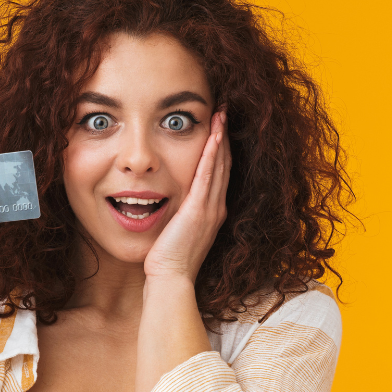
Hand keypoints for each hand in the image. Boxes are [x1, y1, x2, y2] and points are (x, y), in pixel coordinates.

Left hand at [144, 109, 230, 281]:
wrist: (171, 279)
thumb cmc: (168, 262)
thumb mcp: (177, 233)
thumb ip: (179, 216)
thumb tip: (168, 205)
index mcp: (212, 213)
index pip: (219, 174)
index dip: (220, 149)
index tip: (219, 128)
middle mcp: (216, 207)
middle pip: (224, 164)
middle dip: (224, 136)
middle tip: (224, 111)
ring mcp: (210, 208)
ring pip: (219, 165)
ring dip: (220, 137)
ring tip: (221, 114)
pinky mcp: (199, 210)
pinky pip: (207, 175)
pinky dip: (212, 153)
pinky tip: (214, 134)